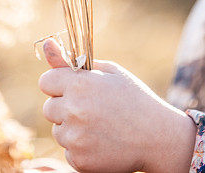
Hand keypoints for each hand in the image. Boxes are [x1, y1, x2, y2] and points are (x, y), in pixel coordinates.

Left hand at [37, 39, 196, 172]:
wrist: (158, 138)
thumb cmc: (134, 99)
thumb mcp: (109, 73)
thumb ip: (73, 61)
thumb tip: (46, 43)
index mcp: (80, 84)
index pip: (45, 81)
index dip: (59, 84)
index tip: (72, 89)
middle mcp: (73, 111)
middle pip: (49, 108)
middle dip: (65, 107)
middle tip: (92, 109)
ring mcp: (75, 138)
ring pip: (58, 131)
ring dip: (72, 129)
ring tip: (101, 127)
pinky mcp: (79, 161)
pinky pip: (68, 151)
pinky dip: (81, 149)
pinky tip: (102, 142)